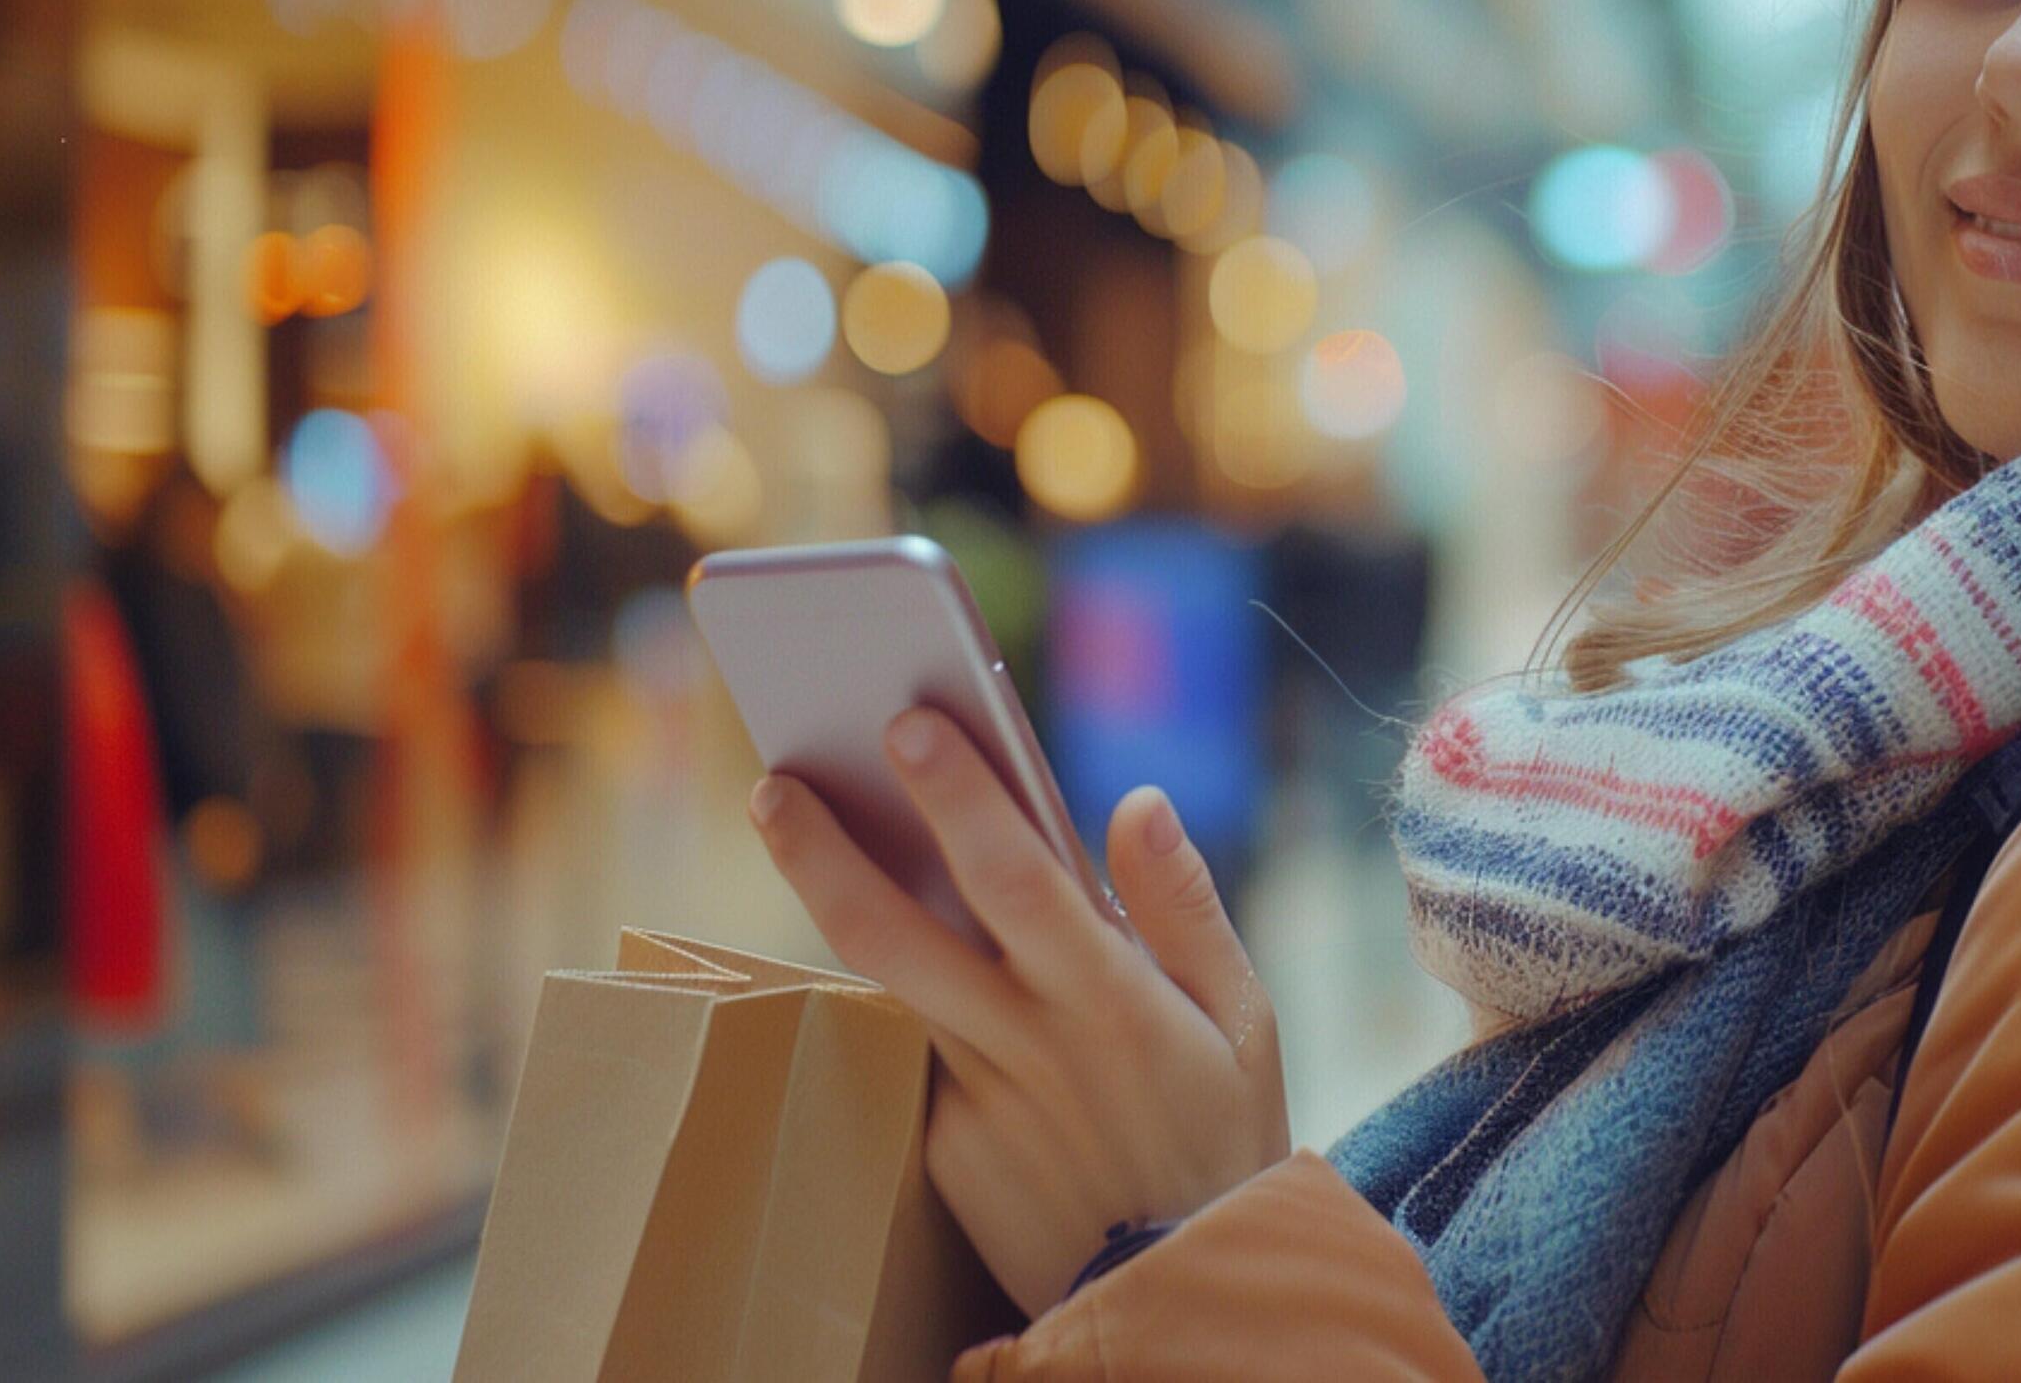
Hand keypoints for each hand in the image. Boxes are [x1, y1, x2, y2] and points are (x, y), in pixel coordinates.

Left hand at [748, 708, 1289, 1317]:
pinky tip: (921, 963)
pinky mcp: (943, 1153)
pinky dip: (917, 1001)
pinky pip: (916, 1056)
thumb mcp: (1244, 1023)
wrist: (1183, 1297)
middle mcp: (1027, 1046)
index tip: (911, 724)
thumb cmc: (1224, 1140)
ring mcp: (973, 1104)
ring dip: (834, 898)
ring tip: (798, 830)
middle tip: (775, 782)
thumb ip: (1185, 907)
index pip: (1016, 877)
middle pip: (898, 933)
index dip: (961, 797)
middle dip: (825, 849)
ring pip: (887, 985)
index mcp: (1110, 1000)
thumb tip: (1136, 800)